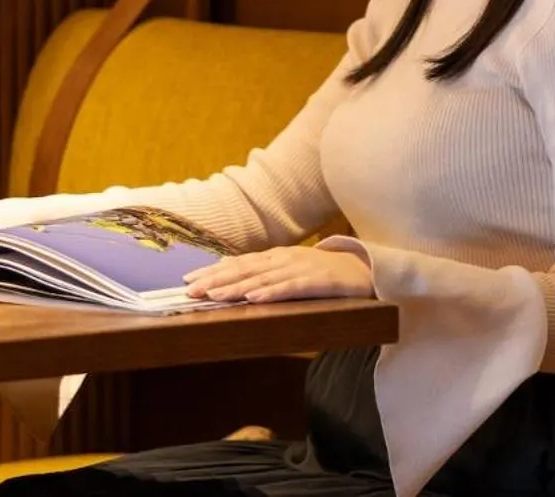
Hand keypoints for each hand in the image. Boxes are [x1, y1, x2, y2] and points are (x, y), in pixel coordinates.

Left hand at [185, 245, 374, 304]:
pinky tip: (255, 298)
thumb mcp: (291, 268)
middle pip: (245, 269)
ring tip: (214, 295)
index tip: (187, 280)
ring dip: (237, 286)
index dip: (213, 271)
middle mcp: (285, 258)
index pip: (239, 263)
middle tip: (190, 290)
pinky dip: (272, 291)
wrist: (367, 269)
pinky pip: (292, 287)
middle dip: (216, 279)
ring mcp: (303, 268)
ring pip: (263, 278)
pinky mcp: (320, 281)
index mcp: (277, 256)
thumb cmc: (325, 272)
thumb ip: (263, 271)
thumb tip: (229, 271)